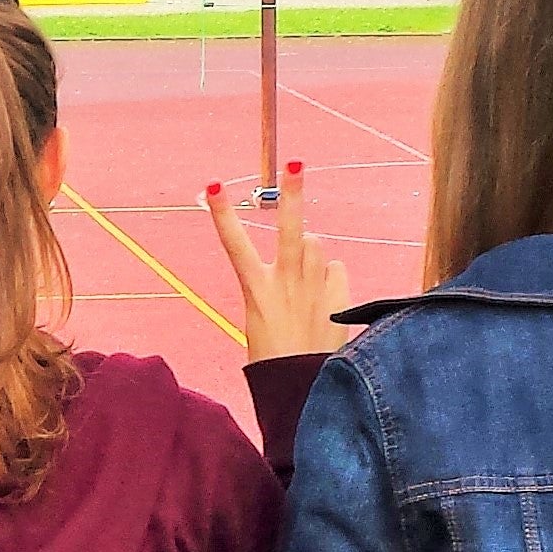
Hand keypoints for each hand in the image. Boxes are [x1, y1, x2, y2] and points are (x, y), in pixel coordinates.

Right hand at [208, 161, 352, 361]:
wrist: (301, 388)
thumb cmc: (274, 356)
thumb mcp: (262, 317)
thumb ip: (285, 279)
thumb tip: (313, 248)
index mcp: (256, 290)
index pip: (235, 245)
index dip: (223, 214)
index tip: (215, 184)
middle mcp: (285, 284)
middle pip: (290, 229)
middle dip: (293, 194)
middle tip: (296, 163)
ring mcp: (314, 289)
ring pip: (314, 245)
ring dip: (308, 253)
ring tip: (302, 280)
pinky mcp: (338, 296)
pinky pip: (335, 269)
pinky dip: (329, 277)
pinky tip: (323, 300)